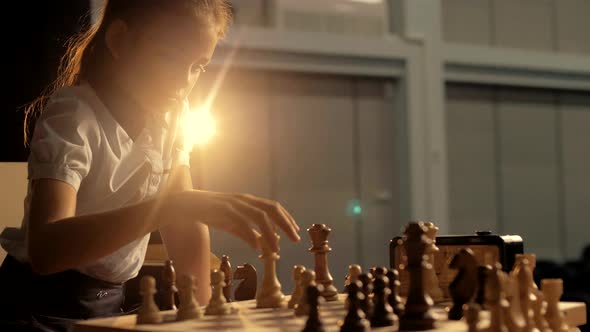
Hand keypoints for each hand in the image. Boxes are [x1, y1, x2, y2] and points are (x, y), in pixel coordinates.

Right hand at [166, 190, 300, 250]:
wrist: (185, 205)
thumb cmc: (209, 213)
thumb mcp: (231, 222)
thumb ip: (246, 231)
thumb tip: (260, 243)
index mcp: (247, 201)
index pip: (273, 207)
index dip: (286, 218)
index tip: (296, 231)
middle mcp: (244, 200)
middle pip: (271, 209)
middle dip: (286, 224)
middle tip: (295, 238)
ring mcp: (234, 204)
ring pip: (259, 216)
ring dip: (271, 233)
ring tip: (276, 249)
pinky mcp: (223, 211)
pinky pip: (241, 223)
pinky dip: (251, 235)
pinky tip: (256, 247)